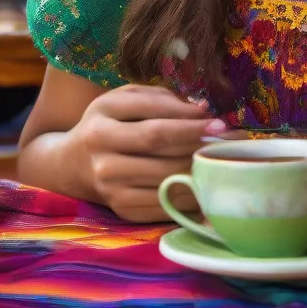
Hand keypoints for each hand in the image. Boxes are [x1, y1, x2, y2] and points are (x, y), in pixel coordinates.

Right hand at [70, 84, 224, 222]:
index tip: (218, 123)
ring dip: (202, 169)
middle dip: (202, 145)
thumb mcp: (124, 100)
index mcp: (102, 124)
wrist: (73, 163)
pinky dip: (191, 193)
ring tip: (226, 158)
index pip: (154, 126)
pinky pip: (165, 203)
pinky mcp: (122, 209)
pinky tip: (209, 181)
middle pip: (162, 153)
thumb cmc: (109, 122)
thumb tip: (201, 109)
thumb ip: (160, 98)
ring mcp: (111, 188)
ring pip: (167, 179)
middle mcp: (102, 157)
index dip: (190, 125)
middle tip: (233, 140)